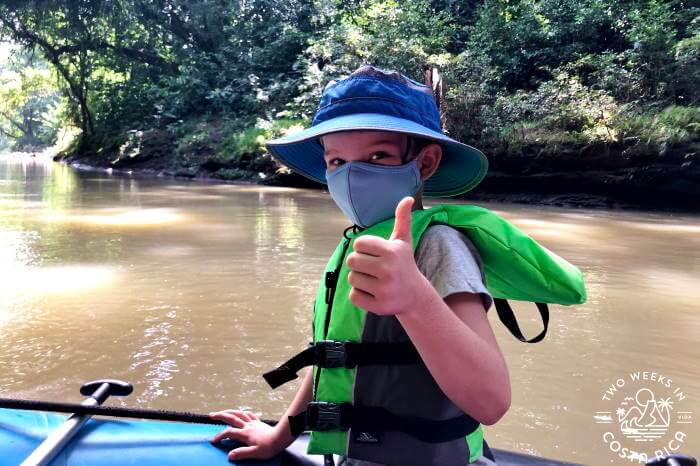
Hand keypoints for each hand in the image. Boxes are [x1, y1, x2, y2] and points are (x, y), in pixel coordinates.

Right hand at [210, 409, 284, 461]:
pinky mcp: (258, 422)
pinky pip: (249, 414)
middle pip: (232, 418)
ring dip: (230, 411)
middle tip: (212, 415)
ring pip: (239, 414)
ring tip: (223, 411)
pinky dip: (243, 412)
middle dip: (221, 415)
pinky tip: (241, 412)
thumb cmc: (269, 447)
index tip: (214, 440)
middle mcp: (248, 426)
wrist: (281, 438)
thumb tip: (230, 455)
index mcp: (245, 434)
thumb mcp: (255, 453)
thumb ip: (242, 453)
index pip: (229, 433)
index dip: (220, 436)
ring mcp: (253, 423)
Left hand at [346, 196, 427, 315]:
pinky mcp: (378, 306)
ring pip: (351, 278)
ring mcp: (384, 289)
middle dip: (359, 264)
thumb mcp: (403, 242)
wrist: (415, 296)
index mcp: (392, 251)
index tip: (375, 254)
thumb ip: (402, 219)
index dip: (363, 249)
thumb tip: (407, 198)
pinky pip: (353, 296)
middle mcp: (388, 270)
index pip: (358, 244)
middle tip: (373, 269)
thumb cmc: (404, 264)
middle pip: (352, 261)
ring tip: (374, 281)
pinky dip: (359, 295)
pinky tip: (373, 293)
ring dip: (359, 279)